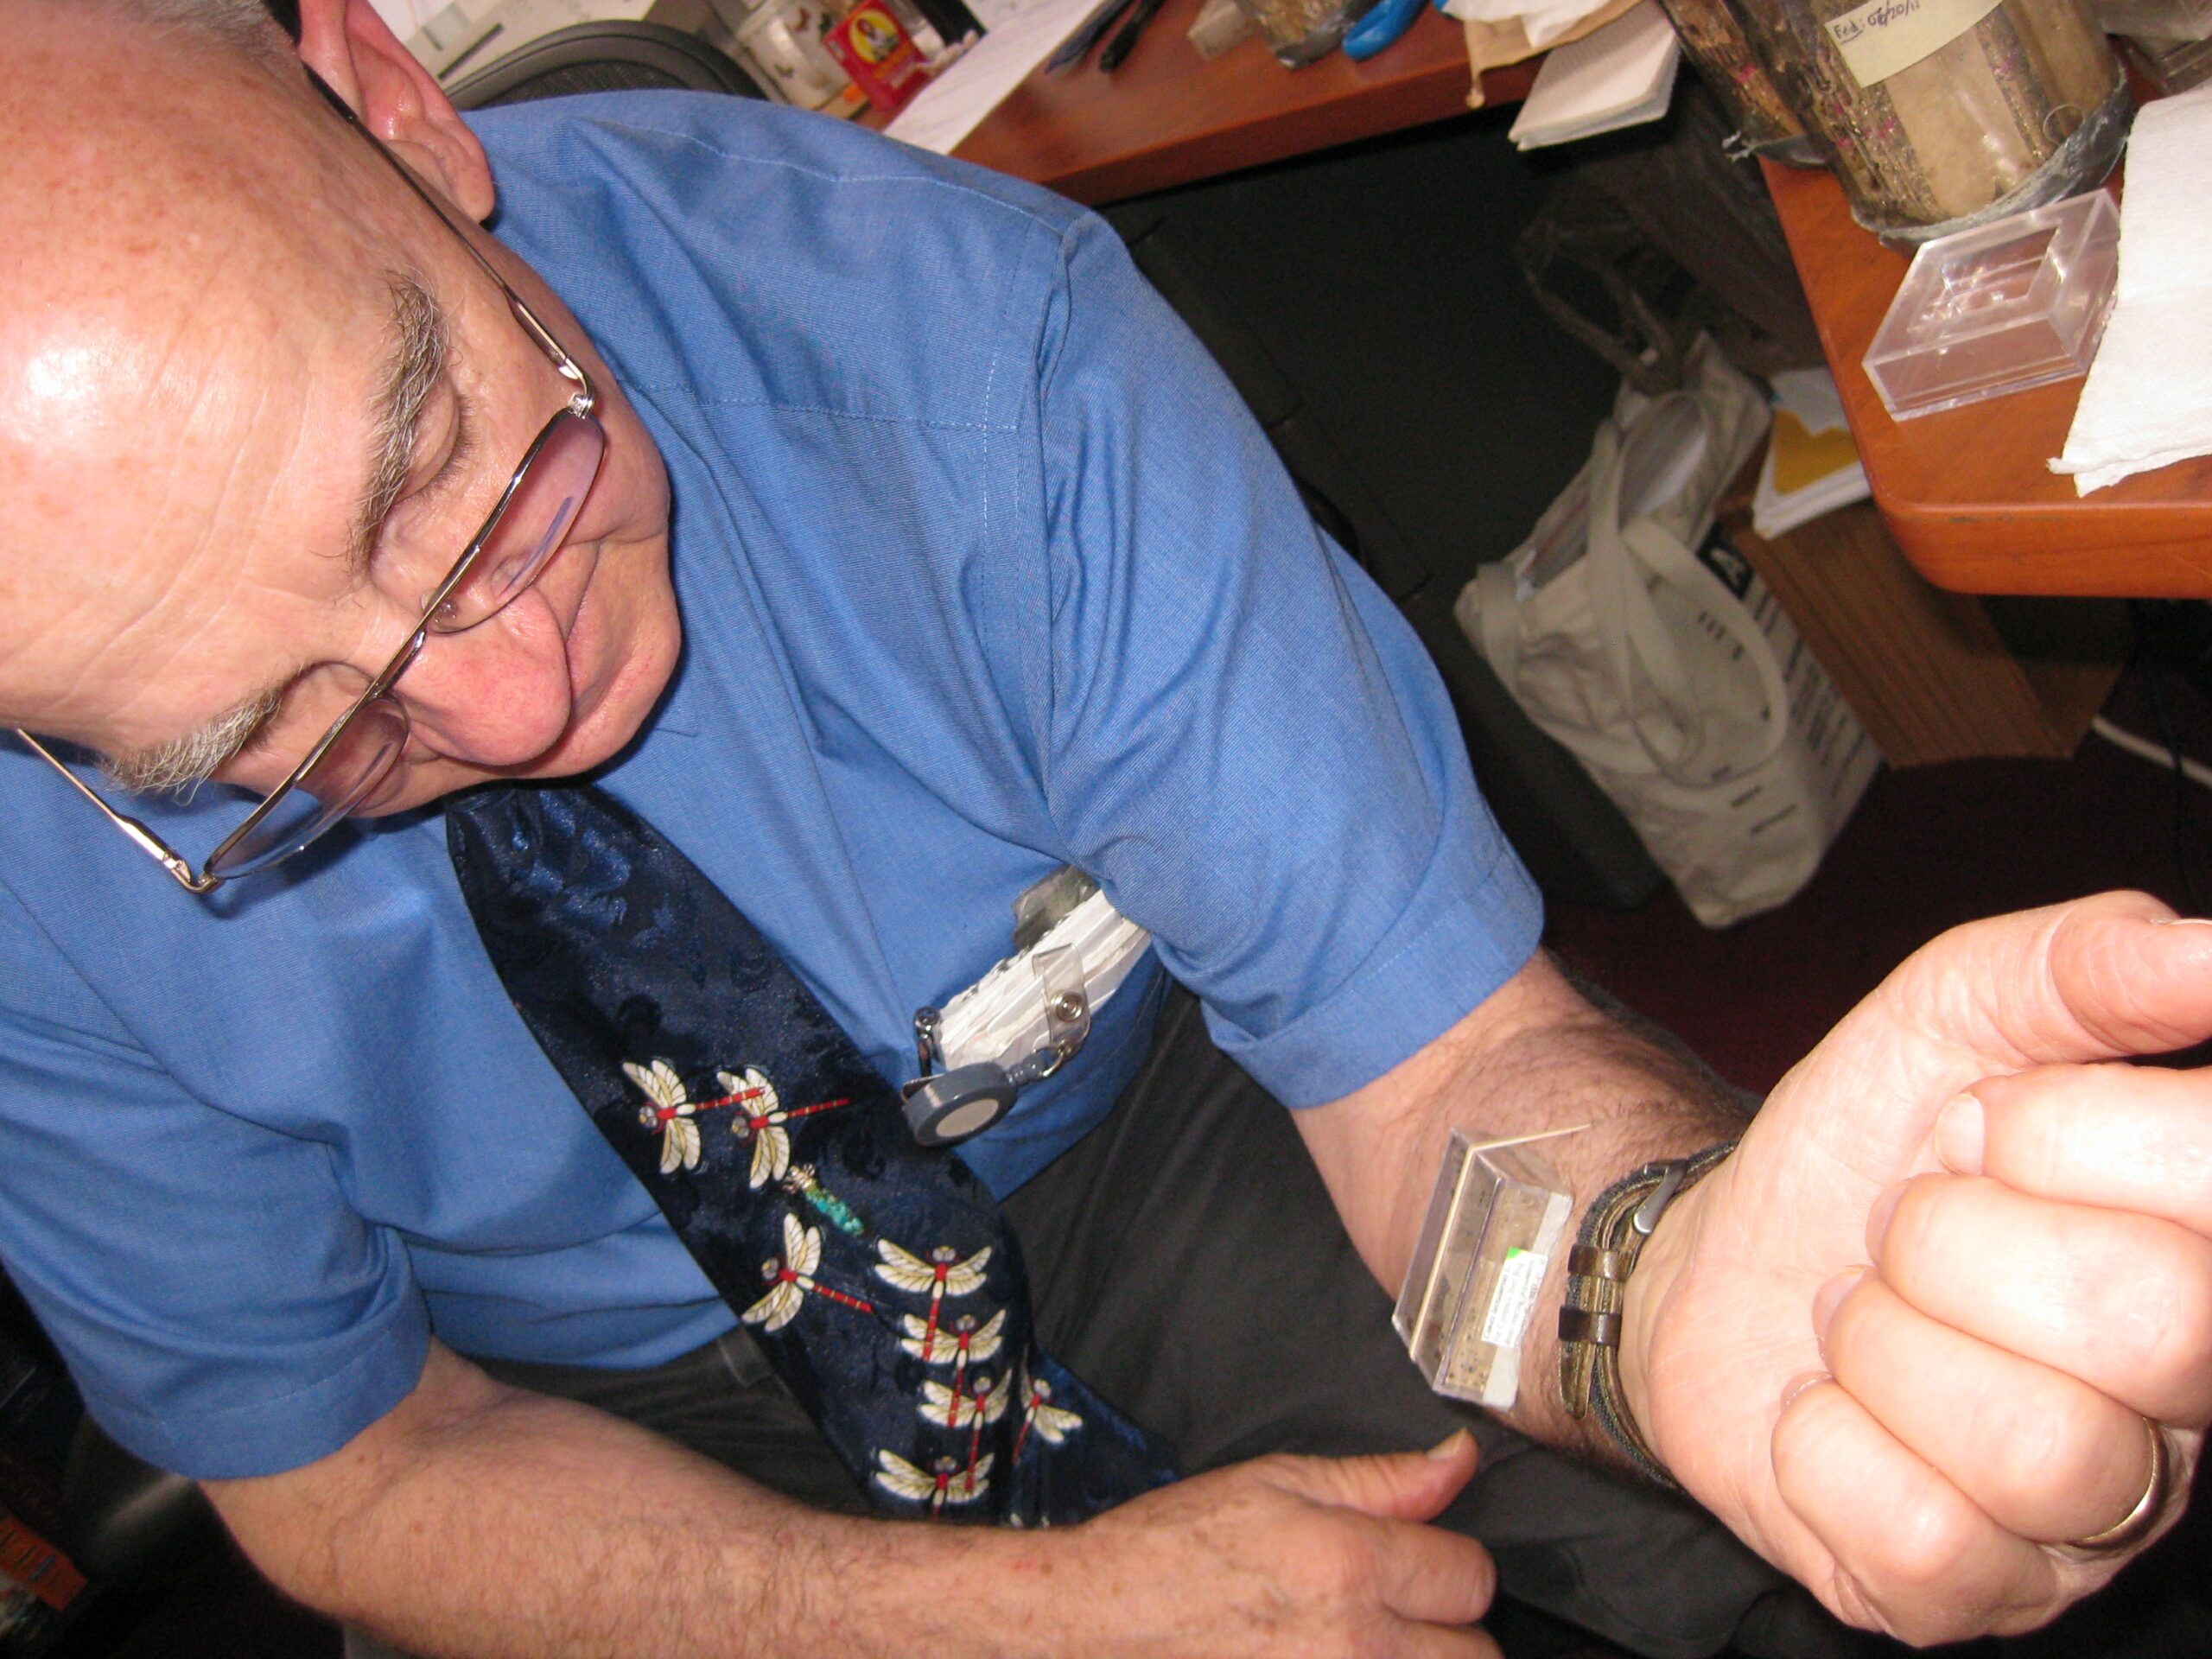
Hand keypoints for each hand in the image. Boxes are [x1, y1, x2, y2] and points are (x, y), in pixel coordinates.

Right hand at [1018, 1431, 1499, 1658]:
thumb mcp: (1274, 1484)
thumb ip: (1380, 1480)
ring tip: (1364, 1646)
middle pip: (1476, 1655)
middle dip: (1446, 1634)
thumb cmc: (1175, 1551)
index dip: (1446, 1566)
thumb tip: (1458, 1459)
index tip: (1416, 1568)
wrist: (1097, 1623)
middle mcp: (1353, 1646)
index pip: (1472, 1575)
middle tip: (1392, 1620)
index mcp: (1350, 1565)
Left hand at [1619, 893, 2210, 1643]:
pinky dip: (1827, 1448)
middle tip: (1903, 1230)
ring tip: (1863, 1320)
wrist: (1714, 1265)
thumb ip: (2081, 965)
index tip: (1969, 1133)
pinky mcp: (1967, 1597)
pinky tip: (1829, 1411)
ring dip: (1884, 1350)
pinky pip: (1923, 1539)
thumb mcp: (1947, 1018)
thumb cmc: (1858, 1150)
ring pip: (2037, 1451)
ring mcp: (2088, 1520)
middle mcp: (2187, 1403)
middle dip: (1954, 1241)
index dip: (2050, 1135)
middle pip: (2147, 1325)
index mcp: (2200, 1245)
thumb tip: (2210, 951)